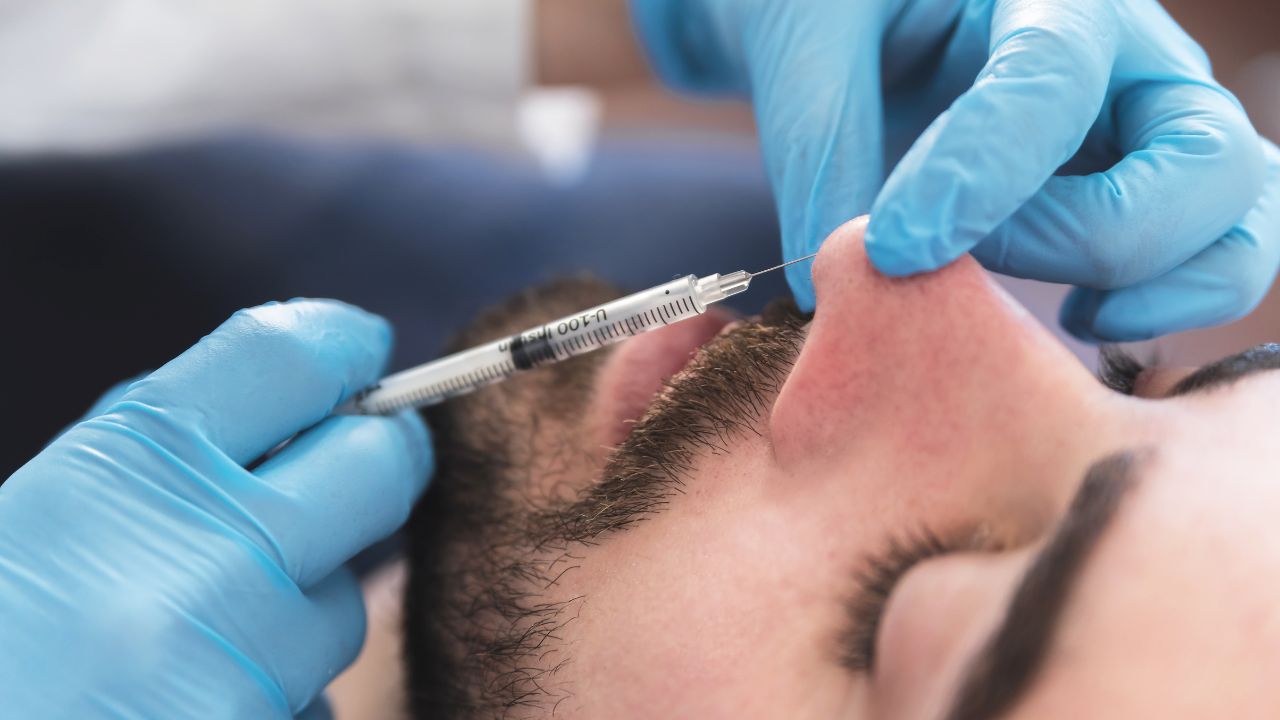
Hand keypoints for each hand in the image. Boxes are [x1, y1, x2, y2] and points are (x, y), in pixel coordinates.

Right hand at [0, 300, 432, 718]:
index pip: (289, 358)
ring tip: (198, 636)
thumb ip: (156, 465)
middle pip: (379, 467)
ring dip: (299, 609)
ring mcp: (245, 665)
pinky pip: (311, 705)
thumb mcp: (34, 517)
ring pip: (342, 608)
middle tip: (367, 461)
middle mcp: (207, 554)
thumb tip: (300, 413)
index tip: (360, 352)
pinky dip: (272, 700)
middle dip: (381, 458)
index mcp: (125, 466)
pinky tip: (187, 706)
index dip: (341, 346)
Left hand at [630, 0, 1279, 340]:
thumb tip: (837, 288)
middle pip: (1201, 162)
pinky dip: (1162, 311)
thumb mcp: (812, 44)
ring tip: (1042, 308)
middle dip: (1086, 236)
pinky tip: (1067, 319)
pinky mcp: (1149, 199)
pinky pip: (1213, 266)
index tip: (892, 248)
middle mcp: (1133, 64)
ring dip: (1145, 285)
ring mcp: (1154, 135)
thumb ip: (823, 147)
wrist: (873, 32)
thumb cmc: (846, 19)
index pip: (1054, 80)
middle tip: (969, 262)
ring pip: (1234, 224)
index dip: (979, 175)